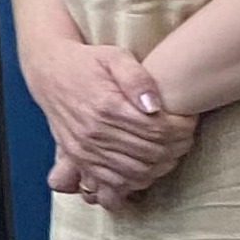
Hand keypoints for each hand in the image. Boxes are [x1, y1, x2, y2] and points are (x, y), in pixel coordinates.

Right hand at [27, 37, 196, 209]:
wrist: (49, 73)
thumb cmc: (87, 63)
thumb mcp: (115, 56)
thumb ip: (137, 78)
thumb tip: (154, 106)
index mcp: (107, 106)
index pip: (157, 130)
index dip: (181, 129)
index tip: (189, 121)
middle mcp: (94, 132)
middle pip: (150, 153)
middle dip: (177, 147)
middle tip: (187, 137)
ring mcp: (85, 149)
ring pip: (136, 172)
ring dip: (161, 166)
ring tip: (173, 151)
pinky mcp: (79, 159)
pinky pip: (114, 182)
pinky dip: (137, 180)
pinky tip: (149, 166)